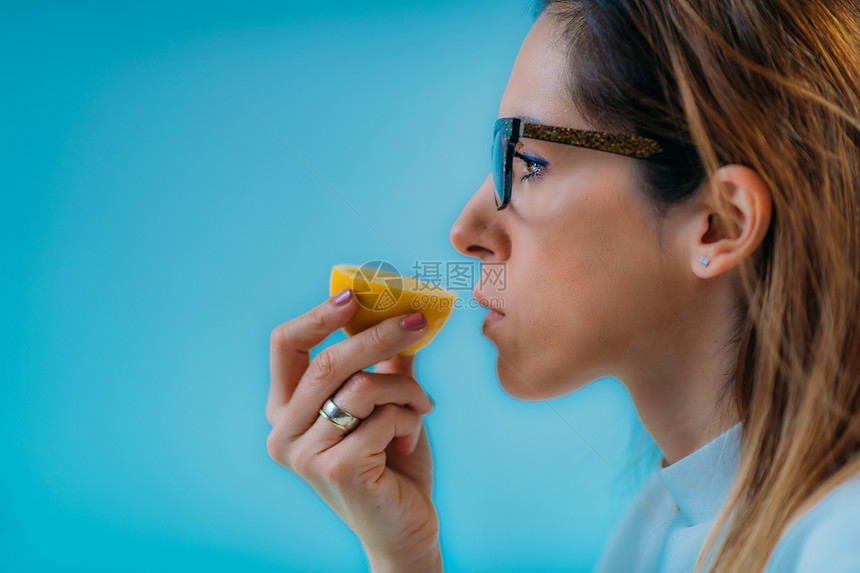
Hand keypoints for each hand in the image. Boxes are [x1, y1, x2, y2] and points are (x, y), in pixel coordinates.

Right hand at [266, 288, 442, 571]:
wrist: (402, 527)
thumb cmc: (389, 461)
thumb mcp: (383, 403)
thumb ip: (383, 362)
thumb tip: (402, 309)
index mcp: (286, 409)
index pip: (284, 346)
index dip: (316, 316)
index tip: (353, 295)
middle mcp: (283, 431)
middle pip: (328, 362)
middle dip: (379, 336)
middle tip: (417, 321)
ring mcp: (305, 454)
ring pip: (362, 387)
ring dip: (405, 390)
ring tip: (422, 406)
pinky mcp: (337, 468)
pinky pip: (383, 417)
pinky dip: (409, 419)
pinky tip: (409, 440)